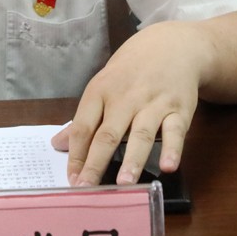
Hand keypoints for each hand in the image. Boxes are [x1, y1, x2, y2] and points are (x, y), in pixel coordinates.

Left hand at [50, 21, 210, 186]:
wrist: (171, 46)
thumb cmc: (130, 72)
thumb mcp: (102, 87)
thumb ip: (83, 119)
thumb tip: (57, 144)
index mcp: (100, 92)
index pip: (84, 126)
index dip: (76, 154)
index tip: (71, 180)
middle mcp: (125, 98)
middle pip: (108, 134)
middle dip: (96, 162)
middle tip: (88, 188)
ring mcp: (153, 104)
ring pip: (141, 134)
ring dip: (133, 160)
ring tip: (124, 183)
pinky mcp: (179, 109)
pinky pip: (176, 131)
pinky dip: (173, 149)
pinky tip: (168, 167)